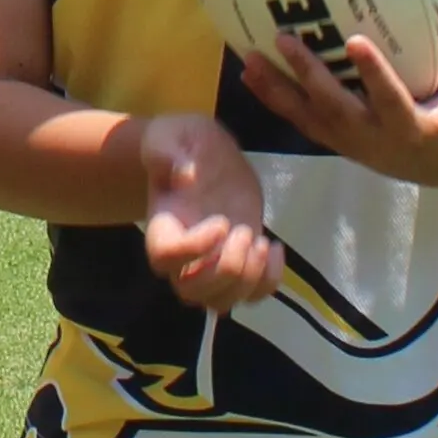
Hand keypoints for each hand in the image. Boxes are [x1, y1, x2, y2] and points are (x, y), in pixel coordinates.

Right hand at [136, 109, 276, 309]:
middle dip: (226, 270)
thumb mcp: (172, 134)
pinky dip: (269, 281)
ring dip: (248, 279)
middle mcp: (182, 254)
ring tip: (261, 242)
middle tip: (244, 232)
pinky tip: (274, 246)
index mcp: (162, 224)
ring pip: (220, 303)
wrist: (201, 156)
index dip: (194, 249)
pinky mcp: (238, 262)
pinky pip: (251, 296)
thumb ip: (168, 150)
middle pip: (191, 292)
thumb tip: (184, 172)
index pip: (165, 257)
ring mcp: (210, 263)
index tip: (221, 221)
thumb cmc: (181, 144)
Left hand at [242, 27, 437, 185]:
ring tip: (249, 61)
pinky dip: (276, 100)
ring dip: (278, 92)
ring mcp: (351, 143)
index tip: (355, 41)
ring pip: (309, 119)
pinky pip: (302, 121)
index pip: (391, 102)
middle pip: (336, 109)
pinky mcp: (337, 141)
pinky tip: (251, 76)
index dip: (374, 75)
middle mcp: (374, 141)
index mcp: (412, 132)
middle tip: (285, 38)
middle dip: (309, 75)